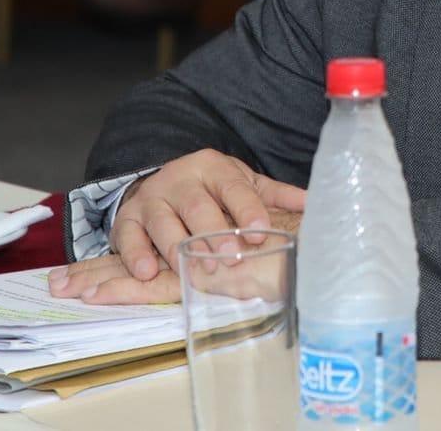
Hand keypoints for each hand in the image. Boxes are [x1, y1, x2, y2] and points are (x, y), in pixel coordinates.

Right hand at [48, 150, 305, 304]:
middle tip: (229, 257)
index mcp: (214, 168)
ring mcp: (152, 198)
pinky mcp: (127, 219)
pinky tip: (148, 272)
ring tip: (193, 269)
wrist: (163, 181)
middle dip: (213, 232)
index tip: (260, 232)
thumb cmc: (211, 190)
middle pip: (197, 205)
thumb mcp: (243, 184)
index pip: (234, 188)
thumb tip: (313, 203)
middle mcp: (181, 179)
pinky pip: (128, 236)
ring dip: (177, 247)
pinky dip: (136, 254)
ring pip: (163, 222)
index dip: (247, 210)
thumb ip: (274, 196)